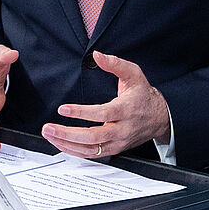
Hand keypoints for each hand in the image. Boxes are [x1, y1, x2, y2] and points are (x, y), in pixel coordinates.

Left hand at [41, 51, 169, 157]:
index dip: (81, 112)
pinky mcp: (114, 149)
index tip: (63, 109)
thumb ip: (115, 64)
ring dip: (67, 144)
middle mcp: (122, 129)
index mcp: (126, 110)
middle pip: (93, 137)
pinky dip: (74, 151)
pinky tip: (61, 143)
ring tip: (50, 135)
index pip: (102, 113)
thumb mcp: (133, 74)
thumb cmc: (143, 95)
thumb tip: (98, 55)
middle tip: (49, 127)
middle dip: (67, 134)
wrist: (159, 118)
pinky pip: (92, 154)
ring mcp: (118, 142)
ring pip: (90, 149)